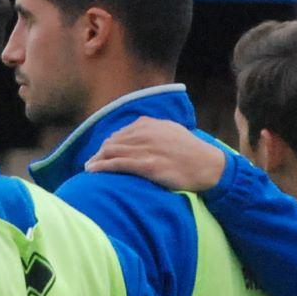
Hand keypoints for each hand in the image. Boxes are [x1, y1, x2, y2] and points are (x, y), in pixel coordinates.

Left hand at [86, 118, 226, 192]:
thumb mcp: (172, 130)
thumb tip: (141, 128)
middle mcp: (145, 134)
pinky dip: (102, 167)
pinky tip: (93, 171)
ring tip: (88, 167)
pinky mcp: (147, 166)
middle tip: (91, 162)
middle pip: (112, 142)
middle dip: (100, 152)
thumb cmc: (191, 151)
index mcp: (150, 124)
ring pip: (111, 152)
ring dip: (96, 159)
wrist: (207, 165)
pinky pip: (118, 164)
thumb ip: (155, 128)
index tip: (103, 152)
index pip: (120, 133)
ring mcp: (145, 149)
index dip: (109, 143)